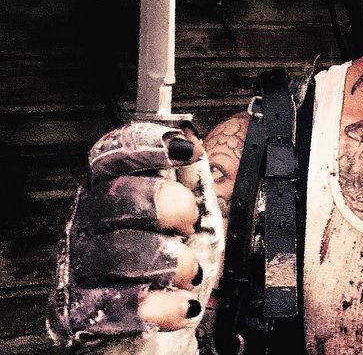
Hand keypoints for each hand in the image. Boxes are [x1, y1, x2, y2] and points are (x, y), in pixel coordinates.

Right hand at [47, 122, 223, 346]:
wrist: (166, 314)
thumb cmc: (174, 255)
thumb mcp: (191, 211)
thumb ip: (190, 175)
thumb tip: (191, 135)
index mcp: (112, 187)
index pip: (114, 154)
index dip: (148, 145)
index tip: (189, 150)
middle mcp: (91, 221)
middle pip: (114, 196)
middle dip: (163, 204)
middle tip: (191, 220)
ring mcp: (82, 264)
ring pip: (113, 251)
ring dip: (167, 260)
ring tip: (192, 270)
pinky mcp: (82, 310)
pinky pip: (114, 306)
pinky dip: (158, 305)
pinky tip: (183, 303)